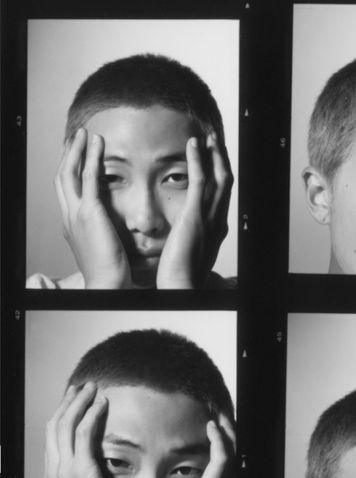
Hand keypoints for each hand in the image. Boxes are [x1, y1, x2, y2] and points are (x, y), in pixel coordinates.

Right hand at [42, 383, 114, 477]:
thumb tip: (84, 476)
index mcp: (50, 477)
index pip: (53, 438)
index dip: (62, 416)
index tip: (73, 402)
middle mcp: (53, 470)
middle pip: (55, 425)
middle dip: (68, 402)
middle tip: (80, 387)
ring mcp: (64, 469)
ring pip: (66, 424)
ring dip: (79, 401)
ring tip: (92, 387)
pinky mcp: (81, 470)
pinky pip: (85, 433)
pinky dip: (92, 414)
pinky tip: (102, 403)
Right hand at [55, 129, 131, 288]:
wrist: (108, 284)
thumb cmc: (110, 271)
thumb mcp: (102, 246)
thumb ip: (102, 231)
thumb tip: (110, 227)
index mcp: (72, 225)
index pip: (67, 191)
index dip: (70, 171)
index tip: (78, 156)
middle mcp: (69, 217)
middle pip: (61, 177)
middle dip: (68, 155)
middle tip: (77, 137)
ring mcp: (77, 214)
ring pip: (69, 172)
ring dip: (77, 150)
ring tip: (85, 133)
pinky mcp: (90, 213)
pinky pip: (88, 177)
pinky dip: (91, 157)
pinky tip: (97, 143)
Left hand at [156, 133, 232, 288]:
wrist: (180, 286)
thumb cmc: (181, 276)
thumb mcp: (191, 254)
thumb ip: (193, 241)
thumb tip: (188, 239)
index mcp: (216, 229)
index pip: (222, 195)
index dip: (220, 174)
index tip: (215, 160)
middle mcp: (217, 220)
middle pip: (226, 182)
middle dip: (222, 159)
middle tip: (215, 141)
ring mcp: (208, 216)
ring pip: (218, 177)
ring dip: (214, 154)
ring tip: (208, 138)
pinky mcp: (195, 214)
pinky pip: (200, 180)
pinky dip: (198, 159)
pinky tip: (193, 144)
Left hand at [160, 415, 235, 477]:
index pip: (230, 466)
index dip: (227, 446)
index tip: (219, 432)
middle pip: (236, 454)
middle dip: (231, 434)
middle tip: (222, 416)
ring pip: (233, 450)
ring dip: (227, 429)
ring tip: (219, 415)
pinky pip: (224, 454)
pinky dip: (220, 437)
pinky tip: (212, 426)